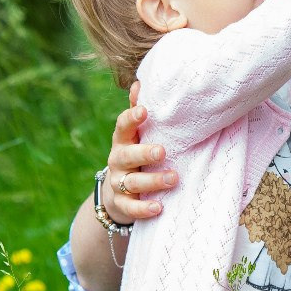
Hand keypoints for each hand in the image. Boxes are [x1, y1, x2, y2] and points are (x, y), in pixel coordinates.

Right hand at [103, 81, 176, 223]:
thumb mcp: (136, 135)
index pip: (122, 126)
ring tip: (174, 178)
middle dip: (144, 153)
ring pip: (132, 182)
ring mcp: (118, 183)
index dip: (131, 118)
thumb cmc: (135, 154)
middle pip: (127, 155)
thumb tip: (139, 81)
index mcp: (123, 140)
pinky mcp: (122, 204)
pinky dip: (144, 208)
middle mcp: (118, 160)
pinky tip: (159, 207)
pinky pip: (131, 208)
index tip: (145, 111)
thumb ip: (138, 112)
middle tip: (163, 151)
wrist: (117, 192)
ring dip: (153, 181)